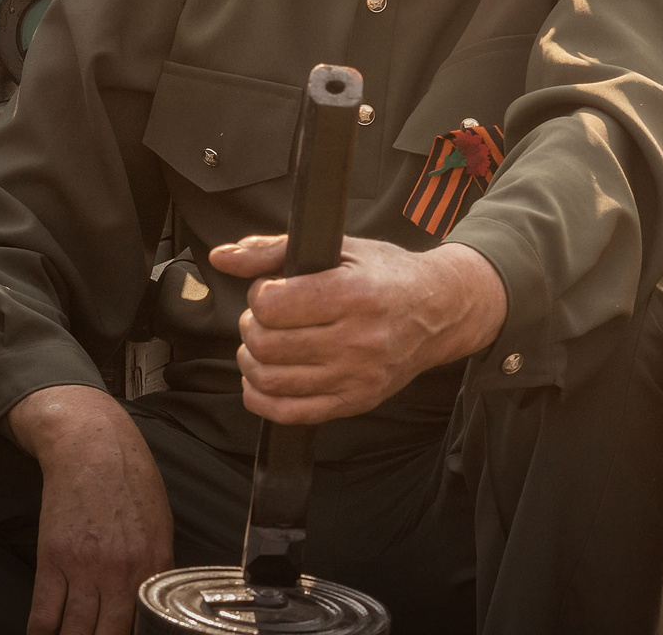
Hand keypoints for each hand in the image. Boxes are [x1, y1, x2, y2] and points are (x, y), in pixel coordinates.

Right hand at [6, 385, 173, 634]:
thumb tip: (149, 599)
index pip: (143, 623)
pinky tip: (44, 634)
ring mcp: (85, 569)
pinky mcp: (53, 561)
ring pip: (75, 631)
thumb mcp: (159, 524)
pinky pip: (44, 614)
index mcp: (153, 564)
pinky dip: (42, 632)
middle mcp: (121, 573)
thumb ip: (155, 565)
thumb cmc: (130, 480)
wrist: (93, 449)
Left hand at [210, 235, 507, 424]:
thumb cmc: (388, 275)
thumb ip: (275, 249)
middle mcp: (358, 340)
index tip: (274, 288)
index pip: (273, 304)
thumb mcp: (340, 249)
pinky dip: (261, 397)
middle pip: (266, 343)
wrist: (441, 311)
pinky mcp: (356, 402)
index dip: (261, 293)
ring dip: (252, 359)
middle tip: (266, 316)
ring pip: (270, 380)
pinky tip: (265, 376)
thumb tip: (221, 257)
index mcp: (355, 294)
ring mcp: (358, 376)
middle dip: (252, 325)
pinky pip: (289, 413)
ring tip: (265, 342)